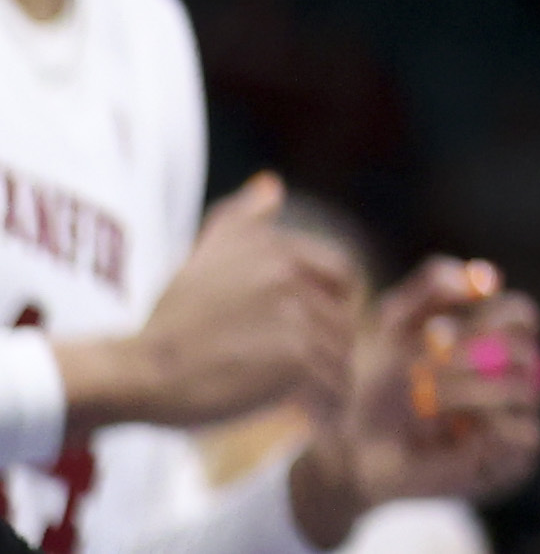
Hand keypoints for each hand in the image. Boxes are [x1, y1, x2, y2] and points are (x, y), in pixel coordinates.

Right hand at [50, 175, 351, 430]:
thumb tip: (271, 184)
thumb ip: (242, 218)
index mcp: (277, 249)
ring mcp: (296, 315)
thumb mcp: (204, 255)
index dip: (332, 305)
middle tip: (310, 369)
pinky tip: (314, 411)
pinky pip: (335, 381)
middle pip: (345, 315)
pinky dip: (330, 400)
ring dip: (332, 375)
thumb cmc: (172, 320)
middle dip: (333, 342)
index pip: (342, 274)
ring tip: (311, 396)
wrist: (139, 372)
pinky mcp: (296, 358)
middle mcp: (292, 274)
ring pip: (343, 349)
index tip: (310, 331)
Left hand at [293, 259, 539, 531]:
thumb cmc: (374, 389)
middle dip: (475, 353)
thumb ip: (431, 288)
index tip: (434, 333)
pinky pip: (521, 432)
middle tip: (426, 367)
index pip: (522, 315)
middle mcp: (518, 376)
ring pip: (525, 386)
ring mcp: (522, 417)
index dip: (489, 315)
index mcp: (498, 342)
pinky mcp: (518, 457)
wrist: (353, 455)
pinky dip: (480, 426)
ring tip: (423, 399)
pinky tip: (445, 432)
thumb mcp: (390, 327)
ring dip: (468, 389)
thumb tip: (489, 276)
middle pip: (528, 347)